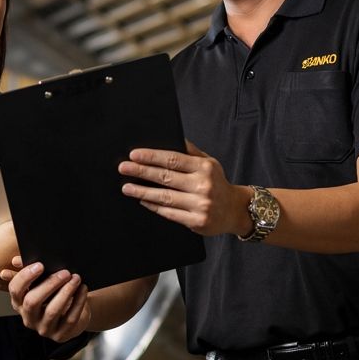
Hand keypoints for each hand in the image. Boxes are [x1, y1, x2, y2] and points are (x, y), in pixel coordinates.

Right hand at [3, 259, 92, 341]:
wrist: (74, 313)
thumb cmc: (55, 294)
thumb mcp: (42, 282)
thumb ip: (30, 271)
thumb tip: (16, 260)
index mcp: (19, 303)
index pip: (15, 290)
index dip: (25, 277)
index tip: (40, 265)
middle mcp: (28, 318)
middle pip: (32, 302)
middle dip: (50, 284)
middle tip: (65, 272)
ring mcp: (44, 329)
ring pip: (52, 311)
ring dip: (66, 292)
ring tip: (76, 278)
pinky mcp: (60, 335)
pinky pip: (70, 318)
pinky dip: (78, 302)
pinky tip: (83, 289)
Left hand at [118, 141, 248, 235]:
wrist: (234, 210)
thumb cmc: (218, 184)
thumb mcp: (210, 163)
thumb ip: (191, 151)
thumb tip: (173, 137)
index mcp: (205, 167)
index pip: (173, 159)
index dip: (152, 156)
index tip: (135, 155)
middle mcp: (203, 185)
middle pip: (166, 177)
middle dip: (142, 172)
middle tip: (124, 168)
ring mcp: (200, 204)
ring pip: (165, 197)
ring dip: (142, 192)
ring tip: (127, 187)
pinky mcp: (196, 221)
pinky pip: (169, 213)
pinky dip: (153, 206)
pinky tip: (143, 201)